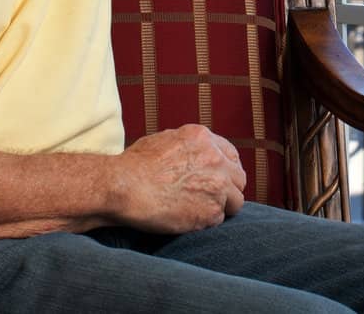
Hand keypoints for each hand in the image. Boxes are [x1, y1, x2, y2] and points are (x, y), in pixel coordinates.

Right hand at [112, 123, 247, 232]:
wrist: (124, 187)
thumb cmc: (134, 166)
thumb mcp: (163, 140)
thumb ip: (187, 147)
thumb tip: (193, 154)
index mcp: (203, 139)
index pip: (231, 156)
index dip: (226, 170)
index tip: (219, 180)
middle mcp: (216, 159)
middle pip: (239, 179)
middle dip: (228, 189)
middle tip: (214, 200)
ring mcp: (217, 185)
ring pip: (235, 201)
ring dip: (222, 208)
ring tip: (200, 212)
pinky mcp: (212, 211)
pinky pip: (219, 219)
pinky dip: (206, 223)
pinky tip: (188, 220)